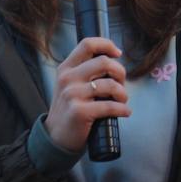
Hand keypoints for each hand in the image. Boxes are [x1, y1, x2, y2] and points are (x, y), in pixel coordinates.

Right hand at [44, 37, 131, 152]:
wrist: (56, 137)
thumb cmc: (69, 109)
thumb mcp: (70, 85)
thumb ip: (86, 71)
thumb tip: (114, 61)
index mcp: (66, 68)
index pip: (87, 44)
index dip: (107, 45)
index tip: (118, 54)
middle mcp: (67, 78)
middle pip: (104, 62)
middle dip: (120, 72)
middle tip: (121, 84)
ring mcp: (72, 94)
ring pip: (111, 85)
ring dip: (123, 94)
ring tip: (122, 101)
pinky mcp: (79, 111)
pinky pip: (110, 106)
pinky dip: (123, 109)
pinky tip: (125, 112)